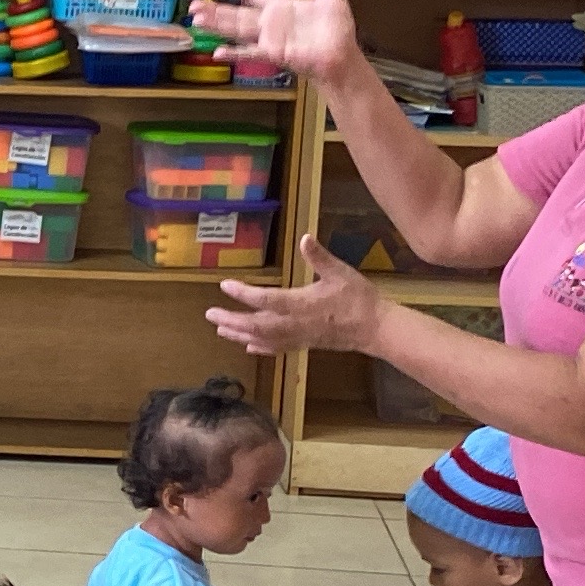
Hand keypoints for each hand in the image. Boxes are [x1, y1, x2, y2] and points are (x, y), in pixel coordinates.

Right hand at [191, 0, 357, 83]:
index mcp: (282, 6)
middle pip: (237, 13)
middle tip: (194, 4)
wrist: (342, 56)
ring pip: (236, 29)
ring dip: (216, 24)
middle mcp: (271, 22)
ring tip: (197, 19)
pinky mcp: (273, 53)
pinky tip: (217, 52)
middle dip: (215, 8)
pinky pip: (249, 53)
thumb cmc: (338, 31)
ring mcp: (270, 38)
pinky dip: (233, 53)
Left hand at [204, 237, 386, 357]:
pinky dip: (260, 347)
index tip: (224, 286)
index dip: (243, 293)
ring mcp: (298, 337)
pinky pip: (277, 348)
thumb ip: (319, 256)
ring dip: (239, 334)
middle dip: (231, 320)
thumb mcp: (340, 272)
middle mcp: (295, 324)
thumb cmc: (358, 298)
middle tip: (209, 314)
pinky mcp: (304, 345)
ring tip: (219, 329)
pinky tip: (248, 346)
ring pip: (262, 339)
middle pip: (256, 324)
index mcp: (301, 304)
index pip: (266, 300)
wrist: (375, 329)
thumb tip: (305, 237)